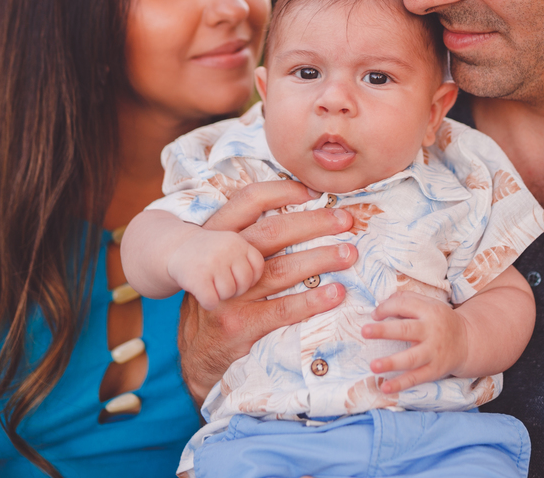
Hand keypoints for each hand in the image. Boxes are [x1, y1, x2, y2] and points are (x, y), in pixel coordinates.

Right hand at [178, 180, 357, 403]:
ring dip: (321, 259)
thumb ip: (248, 238)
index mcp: (218, 236)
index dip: (282, 191)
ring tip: (349, 254)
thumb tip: (301, 210)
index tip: (315, 192)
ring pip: (282, 269)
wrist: (194, 353)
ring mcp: (230, 294)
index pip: (248, 201)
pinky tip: (335, 293)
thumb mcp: (222, 262)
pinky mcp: (239, 324)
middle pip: (272, 232)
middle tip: (346, 221)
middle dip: (313, 223)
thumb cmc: (222, 299)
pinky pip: (282, 309)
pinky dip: (312, 300)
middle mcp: (222, 261)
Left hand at [362, 292, 468, 393]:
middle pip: (406, 330)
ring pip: (411, 358)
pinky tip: (385, 388)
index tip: (373, 315)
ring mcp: (433, 353)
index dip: (386, 308)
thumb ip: (406, 299)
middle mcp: (432, 331)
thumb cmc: (440, 320)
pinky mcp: (434, 370)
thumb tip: (380, 306)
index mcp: (429, 311)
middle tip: (365, 331)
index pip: (404, 305)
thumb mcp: (429, 304)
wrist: (468, 341)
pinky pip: (416, 378)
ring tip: (373, 366)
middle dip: (384, 331)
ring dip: (391, 363)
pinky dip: (401, 384)